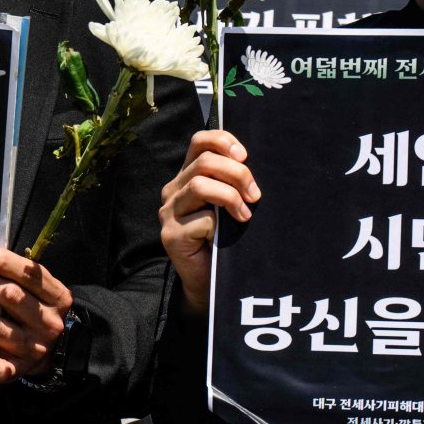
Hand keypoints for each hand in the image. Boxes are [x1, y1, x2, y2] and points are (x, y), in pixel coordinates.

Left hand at [0, 243, 73, 383]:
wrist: (55, 350)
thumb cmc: (36, 309)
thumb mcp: (38, 289)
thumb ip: (15, 274)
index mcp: (56, 296)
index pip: (29, 274)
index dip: (1, 261)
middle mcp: (47, 322)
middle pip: (10, 297)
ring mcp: (34, 348)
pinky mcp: (20, 369)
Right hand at [158, 130, 259, 317]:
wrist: (210, 282)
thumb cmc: (225, 240)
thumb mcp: (230, 204)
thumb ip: (232, 183)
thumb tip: (252, 165)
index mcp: (187, 176)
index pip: (199, 142)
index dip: (222, 141)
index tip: (244, 156)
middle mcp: (173, 190)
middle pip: (204, 162)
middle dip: (237, 174)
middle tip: (255, 195)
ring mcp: (169, 212)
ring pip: (200, 185)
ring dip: (230, 197)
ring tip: (245, 216)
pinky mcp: (171, 235)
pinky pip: (202, 219)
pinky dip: (220, 226)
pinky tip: (225, 238)